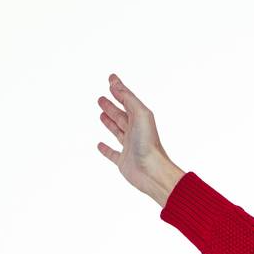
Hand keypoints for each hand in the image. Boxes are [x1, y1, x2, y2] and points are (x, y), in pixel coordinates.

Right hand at [96, 74, 182, 206]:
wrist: (153, 173)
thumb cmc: (149, 144)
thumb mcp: (140, 115)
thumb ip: (129, 99)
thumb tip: (116, 83)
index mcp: (141, 120)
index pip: (128, 101)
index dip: (119, 90)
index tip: (111, 80)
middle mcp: (136, 132)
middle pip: (122, 116)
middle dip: (112, 106)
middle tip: (102, 98)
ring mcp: (130, 147)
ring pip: (118, 131)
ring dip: (109, 122)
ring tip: (101, 114)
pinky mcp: (124, 162)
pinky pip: (113, 154)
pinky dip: (106, 149)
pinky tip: (100, 145)